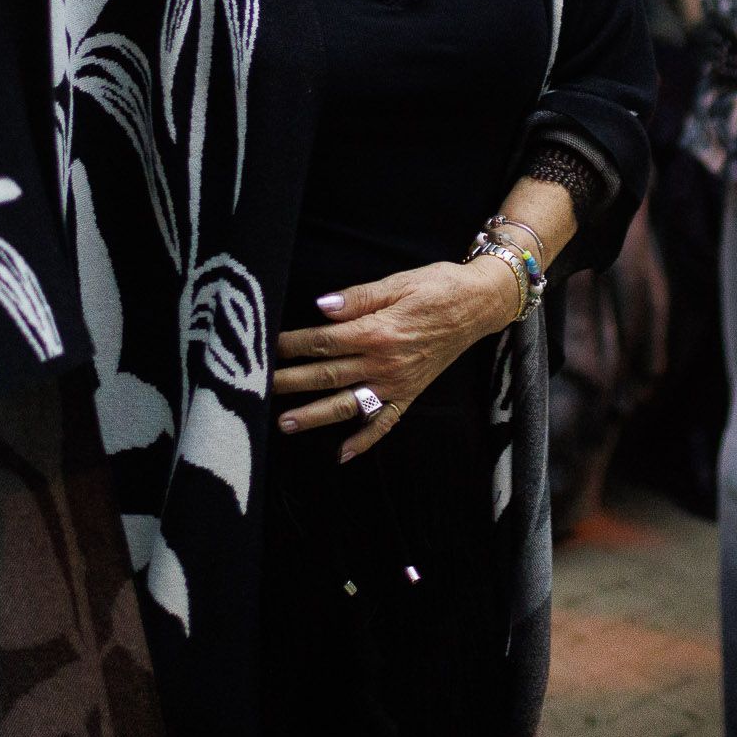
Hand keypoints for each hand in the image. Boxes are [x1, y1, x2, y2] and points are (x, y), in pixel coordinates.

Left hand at [274, 260, 521, 461]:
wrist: (478, 305)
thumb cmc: (437, 286)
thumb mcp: (398, 282)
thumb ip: (358, 298)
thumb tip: (322, 307)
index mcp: (377, 332)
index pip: (323, 342)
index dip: (292, 345)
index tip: (266, 347)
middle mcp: (384, 363)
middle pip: (327, 375)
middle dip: (290, 383)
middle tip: (258, 389)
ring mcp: (397, 383)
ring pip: (348, 404)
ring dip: (315, 416)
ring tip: (285, 424)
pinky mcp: (409, 393)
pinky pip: (384, 422)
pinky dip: (364, 440)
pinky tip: (343, 454)